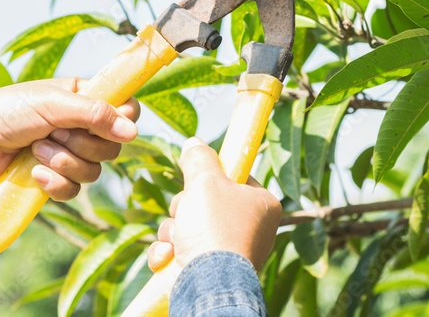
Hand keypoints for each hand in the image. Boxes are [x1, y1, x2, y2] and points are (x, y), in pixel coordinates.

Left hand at [0, 77, 139, 200]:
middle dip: (82, 144)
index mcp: (84, 99)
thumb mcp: (53, 104)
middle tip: (54, 133)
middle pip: (113, 146)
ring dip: (63, 161)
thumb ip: (95, 114)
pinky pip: (73, 190)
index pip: (126, 109)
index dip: (124, 119)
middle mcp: (81, 127)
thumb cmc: (7, 111)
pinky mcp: (54, 180)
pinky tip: (34, 173)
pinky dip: (54, 182)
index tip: (110, 123)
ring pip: (94, 171)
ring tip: (36, 150)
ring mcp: (69, 155)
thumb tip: (133, 132)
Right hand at [146, 137, 281, 271]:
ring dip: (173, 230)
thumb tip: (195, 143)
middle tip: (187, 213)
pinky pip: (179, 251)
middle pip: (205, 201)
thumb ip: (200, 159)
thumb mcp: (206, 181)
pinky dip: (168, 253)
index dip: (212, 176)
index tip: (200, 177)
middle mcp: (249, 228)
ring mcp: (227, 251)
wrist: (206, 286)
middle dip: (185, 207)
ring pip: (187, 225)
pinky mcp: (205, 271)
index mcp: (261, 205)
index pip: (235, 177)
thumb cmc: (215, 230)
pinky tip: (168, 257)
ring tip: (178, 239)